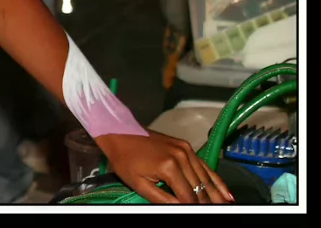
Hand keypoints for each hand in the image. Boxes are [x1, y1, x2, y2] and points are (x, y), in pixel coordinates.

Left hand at [94, 132, 232, 203]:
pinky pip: (203, 165)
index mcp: (169, 167)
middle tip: (220, 214)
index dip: (194, 208)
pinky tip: (225, 192)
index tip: (202, 215)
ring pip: (206, 177)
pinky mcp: (185, 145)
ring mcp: (185, 149)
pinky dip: (215, 179)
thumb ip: (163, 199)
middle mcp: (182, 156)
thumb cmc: (124, 159)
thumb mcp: (139, 184)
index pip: (188, 196)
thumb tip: (182, 207)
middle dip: (209, 203)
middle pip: (200, 188)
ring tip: (227, 207)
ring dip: (217, 194)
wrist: (119, 131)